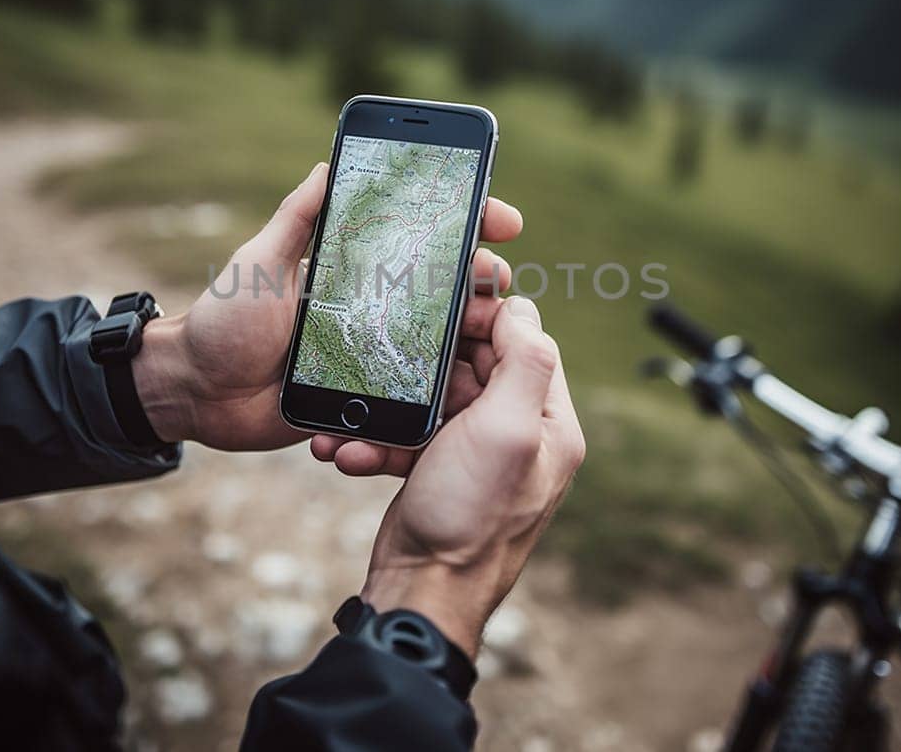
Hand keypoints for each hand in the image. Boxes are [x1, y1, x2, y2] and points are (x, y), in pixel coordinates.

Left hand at [132, 163, 523, 451]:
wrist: (195, 394)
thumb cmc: (223, 323)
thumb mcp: (259, 262)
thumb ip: (296, 219)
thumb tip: (327, 163)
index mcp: (352, 272)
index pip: (419, 241)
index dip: (467, 226)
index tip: (501, 219)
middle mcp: (370, 311)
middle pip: (445, 293)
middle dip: (485, 283)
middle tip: (501, 280)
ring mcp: (372, 357)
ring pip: (439, 346)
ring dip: (473, 339)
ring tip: (493, 335)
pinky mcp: (365, 403)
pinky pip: (411, 400)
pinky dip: (440, 394)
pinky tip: (466, 388)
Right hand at [312, 295, 584, 657]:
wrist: (422, 592)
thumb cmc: (469, 515)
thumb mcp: (508, 430)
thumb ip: (524, 363)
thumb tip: (521, 308)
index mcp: (550, 425)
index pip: (528, 346)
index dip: (488, 320)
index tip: (445, 310)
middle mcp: (520, 438)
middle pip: (477, 369)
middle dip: (429, 363)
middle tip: (392, 349)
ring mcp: (476, 459)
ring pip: (435, 404)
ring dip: (393, 406)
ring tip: (356, 413)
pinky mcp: (437, 476)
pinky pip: (409, 441)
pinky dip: (378, 442)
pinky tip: (350, 451)